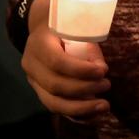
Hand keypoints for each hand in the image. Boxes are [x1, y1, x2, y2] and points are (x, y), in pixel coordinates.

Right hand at [20, 0, 111, 117]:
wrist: (43, 28)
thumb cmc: (64, 24)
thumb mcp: (73, 24)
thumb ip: (86, 42)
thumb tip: (101, 68)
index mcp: (39, 44)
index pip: (57, 62)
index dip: (81, 70)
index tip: (103, 70)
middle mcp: (31, 65)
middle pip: (55, 86)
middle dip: (85, 89)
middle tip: (107, 84)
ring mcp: (33, 81)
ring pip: (53, 103)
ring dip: (81, 108)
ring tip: (105, 105)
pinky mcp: (40, 92)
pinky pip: (56, 108)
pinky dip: (76, 114)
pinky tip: (94, 114)